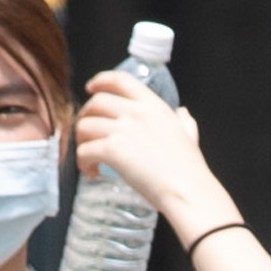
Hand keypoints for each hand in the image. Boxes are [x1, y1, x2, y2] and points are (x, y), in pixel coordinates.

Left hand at [74, 73, 224, 229]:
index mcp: (154, 106)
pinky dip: (83, 163)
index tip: (90, 88)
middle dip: (85, 116)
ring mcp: (124, 130)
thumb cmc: (189, 170)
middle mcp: (137, 113)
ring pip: (84, 126)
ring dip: (81, 142)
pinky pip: (84, 151)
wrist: (186, 191)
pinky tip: (92, 172)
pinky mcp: (112, 150)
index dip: (100, 80)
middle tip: (86, 134)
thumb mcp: (189, 136)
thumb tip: (183, 113)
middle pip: (96, 102)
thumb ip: (184, 122)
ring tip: (89, 158)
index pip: (121, 80)